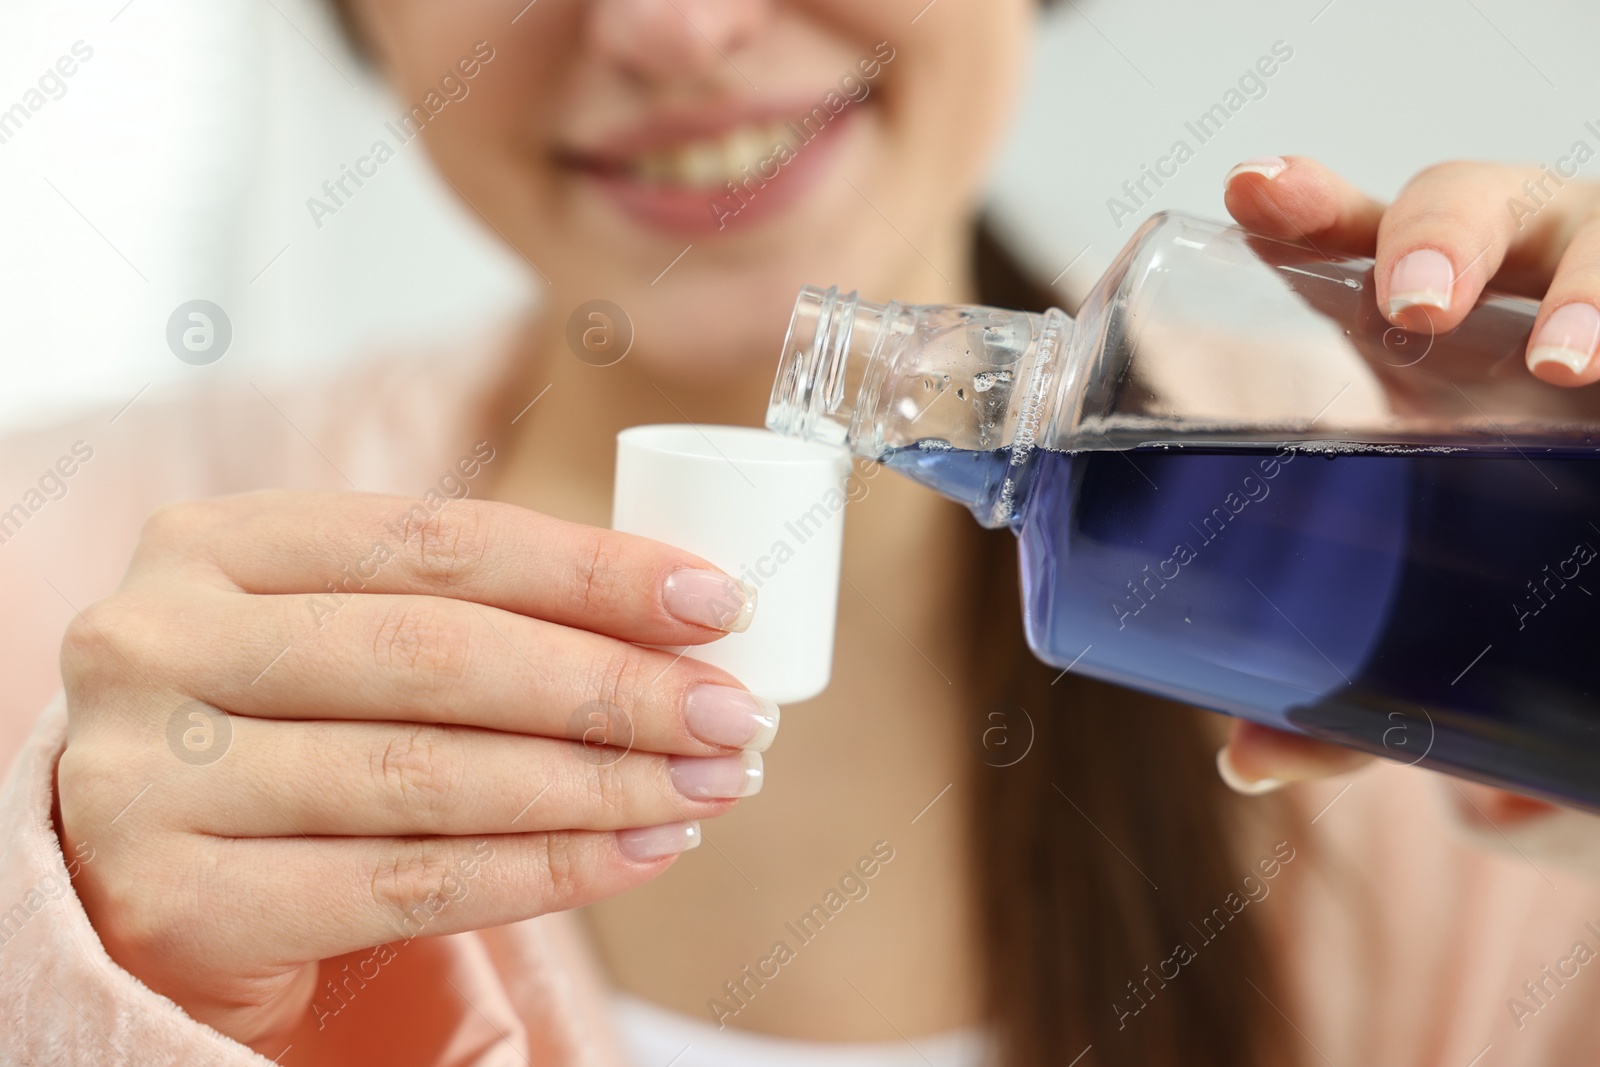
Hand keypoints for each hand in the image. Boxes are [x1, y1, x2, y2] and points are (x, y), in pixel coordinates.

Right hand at [57, 490, 777, 1051]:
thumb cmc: (283, 735)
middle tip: (731, 712)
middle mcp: (157, 643)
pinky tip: (638, 851)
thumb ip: (473, 616)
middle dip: (610, 686)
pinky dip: (545, 870)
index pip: (434, 542)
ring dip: (599, 784)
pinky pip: (408, 885)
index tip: (717, 600)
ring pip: (429, 776)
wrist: (145, 881)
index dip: (590, 569)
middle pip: (437, 655)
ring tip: (707, 785)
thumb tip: (679, 619)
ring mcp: (148, 776)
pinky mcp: (174, 902)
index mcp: (212, 545)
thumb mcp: (347, 644)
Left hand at [1214, 154, 1599, 795]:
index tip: (1252, 195)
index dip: (1307, 205)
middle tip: (1417, 307)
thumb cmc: (1502, 584)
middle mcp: (1517, 297)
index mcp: (1421, 332)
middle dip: (1441, 235)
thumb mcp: (1432, 622)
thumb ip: (1353, 685)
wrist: (1596, 604)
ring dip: (1593, 286)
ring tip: (1572, 365)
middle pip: (1476, 208)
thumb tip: (1248, 759)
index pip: (1356, 240)